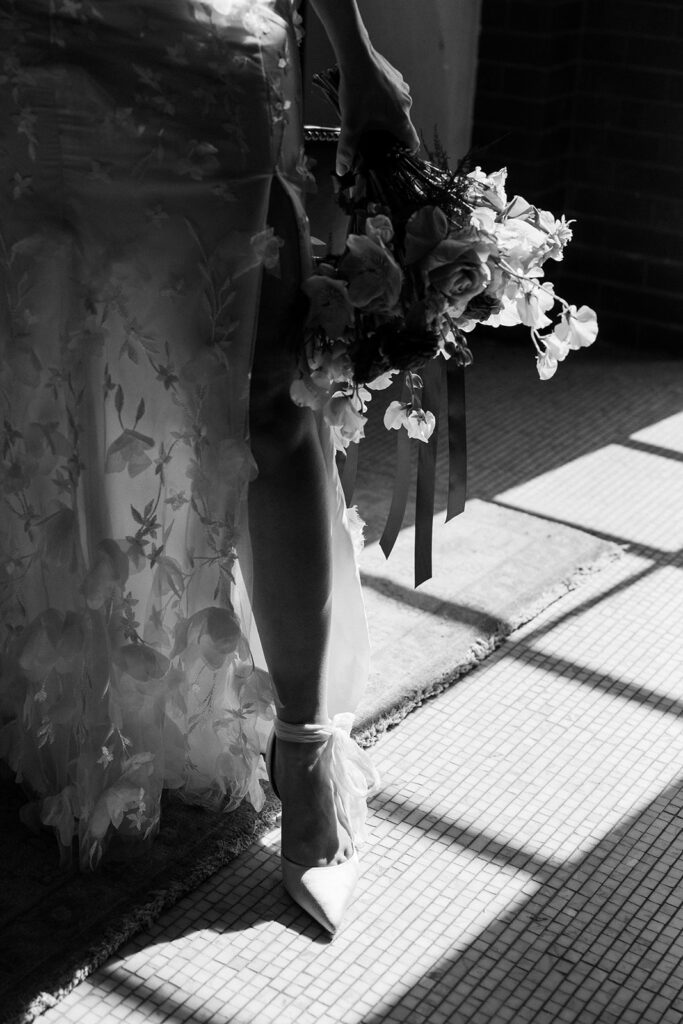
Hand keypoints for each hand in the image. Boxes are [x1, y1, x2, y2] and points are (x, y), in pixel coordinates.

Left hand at [336, 50, 419, 175]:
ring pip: (398, 110)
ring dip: (386, 115)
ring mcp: (403, 89)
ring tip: (368, 115)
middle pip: (402, 127)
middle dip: (390, 133)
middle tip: (373, 136)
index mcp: (401, 120)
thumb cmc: (356, 91)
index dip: (405, 152)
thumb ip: (346, 149)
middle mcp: (407, 105)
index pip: (412, 143)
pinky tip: (370, 97)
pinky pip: (394, 95)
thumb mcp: (350, 124)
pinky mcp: (397, 77)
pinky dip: (385, 99)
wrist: (356, 55)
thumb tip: (342, 171)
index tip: (395, 155)